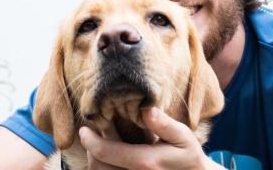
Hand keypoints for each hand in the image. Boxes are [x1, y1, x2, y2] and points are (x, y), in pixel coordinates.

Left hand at [79, 107, 223, 169]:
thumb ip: (164, 124)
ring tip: (98, 145)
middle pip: (98, 167)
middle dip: (90, 150)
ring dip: (95, 161)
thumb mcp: (182, 136)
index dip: (89, 141)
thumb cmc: (189, 156)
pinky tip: (110, 157)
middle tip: (91, 134)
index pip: (106, 153)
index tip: (83, 129)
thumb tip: (146, 109)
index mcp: (145, 162)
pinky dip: (104, 169)